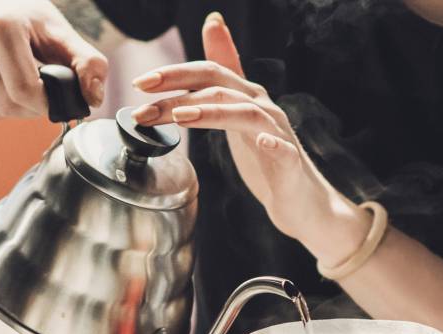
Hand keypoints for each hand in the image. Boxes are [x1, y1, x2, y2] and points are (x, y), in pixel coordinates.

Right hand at [0, 0, 105, 119]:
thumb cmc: (31, 25)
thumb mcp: (64, 37)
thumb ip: (89, 65)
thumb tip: (93, 98)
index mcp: (1, 26)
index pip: (24, 90)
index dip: (44, 105)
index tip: (52, 97)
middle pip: (5, 104)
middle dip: (28, 110)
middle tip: (37, 95)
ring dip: (9, 110)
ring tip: (15, 87)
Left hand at [131, 12, 369, 264]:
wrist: (301, 201)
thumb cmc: (267, 161)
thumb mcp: (238, 114)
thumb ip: (222, 77)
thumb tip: (212, 23)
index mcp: (248, 98)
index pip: (209, 73)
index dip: (175, 74)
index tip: (140, 83)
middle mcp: (264, 109)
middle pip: (221, 88)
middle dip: (179, 91)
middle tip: (144, 103)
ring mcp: (279, 135)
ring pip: (246, 114)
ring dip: (212, 112)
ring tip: (180, 116)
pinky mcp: (291, 165)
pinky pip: (283, 151)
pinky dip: (272, 144)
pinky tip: (260, 143)